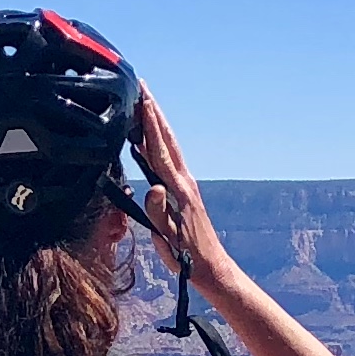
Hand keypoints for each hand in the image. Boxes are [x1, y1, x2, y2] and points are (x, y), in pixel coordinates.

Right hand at [125, 91, 236, 288]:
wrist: (212, 268)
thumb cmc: (188, 257)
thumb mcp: (169, 239)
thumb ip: (158, 212)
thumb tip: (151, 187)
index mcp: (179, 190)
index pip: (160, 150)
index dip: (150, 124)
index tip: (142, 99)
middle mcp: (185, 182)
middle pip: (167, 139)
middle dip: (154, 112)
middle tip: (142, 87)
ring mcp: (186, 185)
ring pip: (169, 146)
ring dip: (156, 123)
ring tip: (143, 103)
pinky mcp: (185, 191)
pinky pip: (168, 160)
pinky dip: (156, 144)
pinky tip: (145, 141)